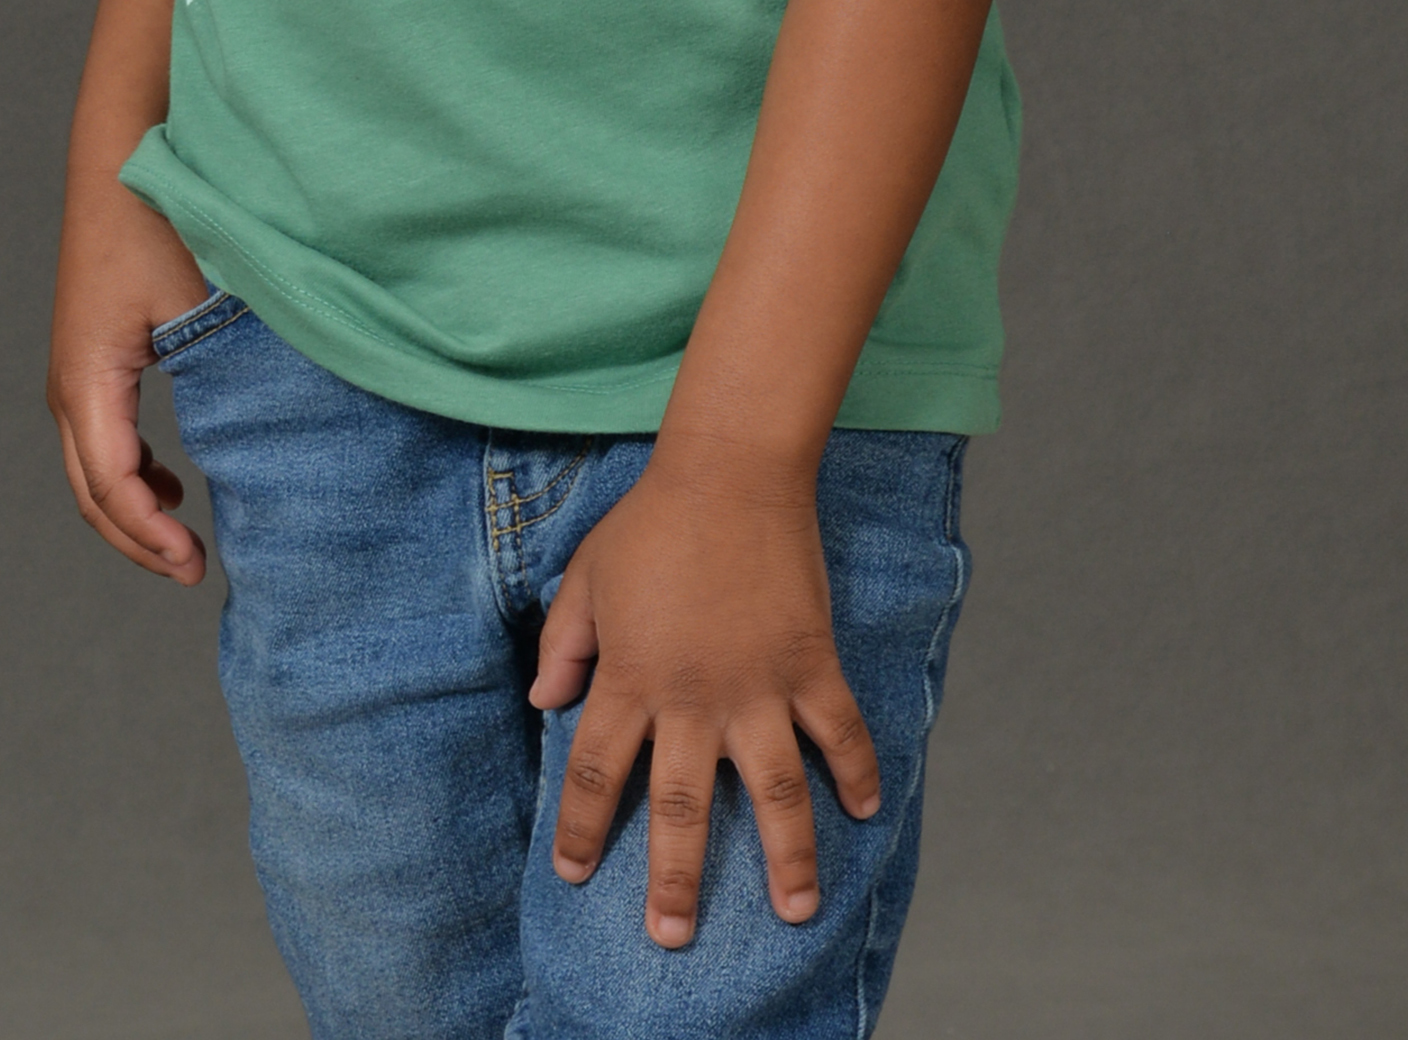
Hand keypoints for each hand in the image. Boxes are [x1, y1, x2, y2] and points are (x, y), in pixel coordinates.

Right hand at [45, 175, 210, 583]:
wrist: (120, 154)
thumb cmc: (157, 218)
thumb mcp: (193, 302)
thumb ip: (216, 377)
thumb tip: (254, 447)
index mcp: (89, 378)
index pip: (111, 486)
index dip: (150, 537)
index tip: (196, 566)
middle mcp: (70, 383)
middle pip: (92, 493)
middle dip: (138, 542)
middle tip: (193, 572)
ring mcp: (76, 371)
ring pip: (91, 470)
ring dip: (132, 512)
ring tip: (186, 542)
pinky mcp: (92, 357)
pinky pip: (101, 438)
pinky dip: (131, 476)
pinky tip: (172, 485)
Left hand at [530, 443, 878, 946]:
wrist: (730, 471)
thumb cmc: (652, 521)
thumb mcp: (587, 576)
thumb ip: (565, 643)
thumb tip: (543, 701)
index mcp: (630, 676)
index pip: (596, 770)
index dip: (583, 826)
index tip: (573, 874)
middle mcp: (691, 696)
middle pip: (680, 806)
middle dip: (675, 879)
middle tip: (671, 936)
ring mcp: (756, 685)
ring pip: (773, 793)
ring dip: (787, 857)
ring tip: (796, 911)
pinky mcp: (809, 663)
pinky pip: (838, 731)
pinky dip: (856, 772)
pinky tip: (865, 810)